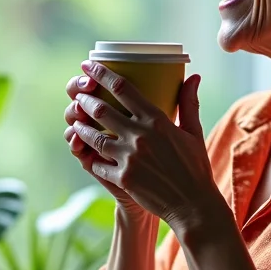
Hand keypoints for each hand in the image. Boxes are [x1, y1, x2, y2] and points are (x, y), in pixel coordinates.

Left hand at [65, 60, 219, 230]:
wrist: (193, 204)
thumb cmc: (195, 167)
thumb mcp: (193, 132)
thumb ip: (188, 102)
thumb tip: (193, 76)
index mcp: (156, 120)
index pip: (122, 88)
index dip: (101, 74)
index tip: (88, 65)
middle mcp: (140, 136)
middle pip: (101, 110)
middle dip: (84, 99)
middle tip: (78, 94)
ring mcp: (129, 158)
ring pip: (93, 137)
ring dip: (80, 127)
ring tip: (75, 121)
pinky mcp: (123, 179)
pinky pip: (97, 164)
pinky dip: (90, 158)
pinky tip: (86, 153)